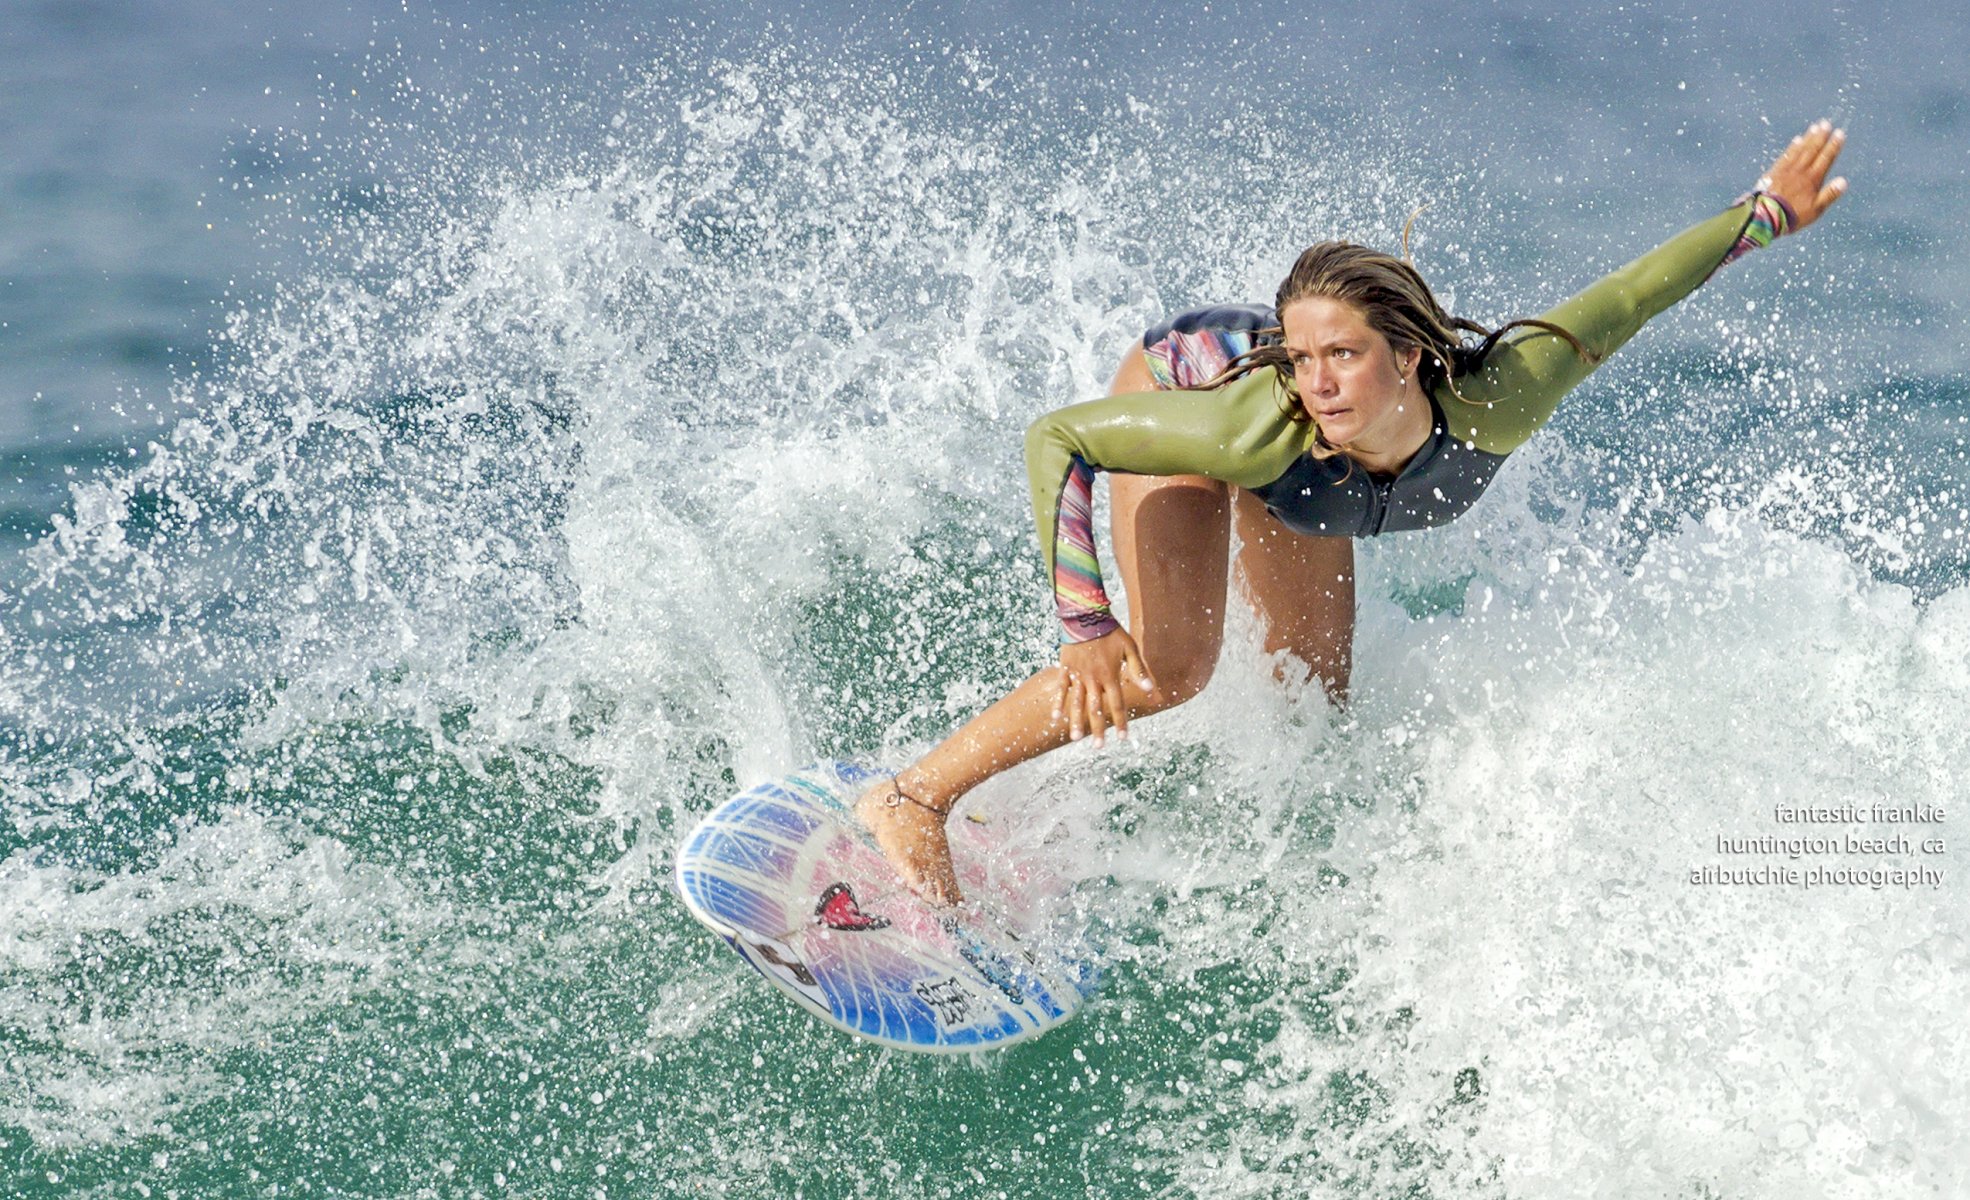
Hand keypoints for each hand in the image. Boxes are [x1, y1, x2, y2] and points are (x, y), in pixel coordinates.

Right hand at [1053, 628, 1155, 748]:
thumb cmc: (1110, 631)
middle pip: (1096, 709)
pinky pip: (1061, 689)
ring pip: (1077, 703)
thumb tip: (1151, 690)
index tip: (1123, 738)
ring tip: (1076, 739)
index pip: (1117, 704)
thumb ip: (1139, 670)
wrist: (1086, 615)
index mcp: (1110, 676)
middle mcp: (1094, 679)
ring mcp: (1078, 675)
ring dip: (1077, 722)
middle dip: (1098, 729)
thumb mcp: (1130, 648)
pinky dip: (1058, 703)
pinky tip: (1056, 717)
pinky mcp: (1065, 669)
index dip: (1121, 722)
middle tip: (1098, 747)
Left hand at [1758, 119, 1847, 232]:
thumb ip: (1829, 195)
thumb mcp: (1815, 210)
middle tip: (1827, 123)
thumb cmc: (1793, 216)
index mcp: (1813, 179)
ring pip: (1800, 150)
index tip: (1840, 133)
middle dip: (1821, 136)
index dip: (1834, 145)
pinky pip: (1786, 156)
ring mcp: (1787, 170)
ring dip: (1808, 138)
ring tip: (1815, 127)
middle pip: (1813, 150)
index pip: (1826, 158)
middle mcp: (1801, 171)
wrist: (1764, 217)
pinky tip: (1797, 140)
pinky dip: (1792, 147)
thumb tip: (1844, 182)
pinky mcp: (1774, 172)